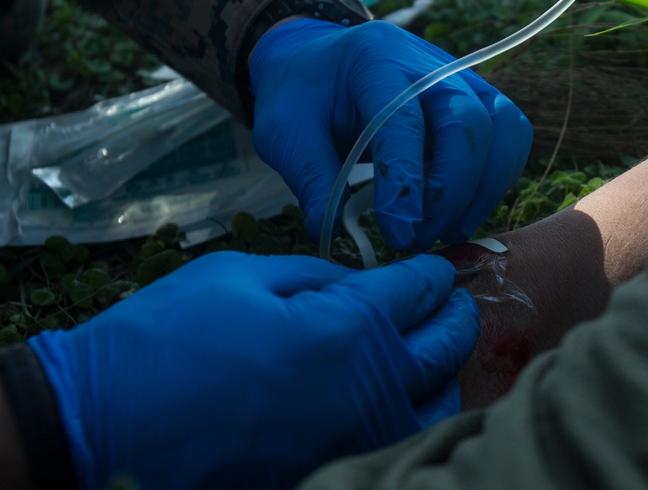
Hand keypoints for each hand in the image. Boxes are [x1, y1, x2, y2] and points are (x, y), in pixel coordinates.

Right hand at [28, 252, 478, 489]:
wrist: (106, 424)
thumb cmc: (170, 334)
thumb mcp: (243, 273)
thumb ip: (318, 275)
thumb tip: (362, 283)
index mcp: (350, 327)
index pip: (422, 289)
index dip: (432, 272)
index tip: (433, 267)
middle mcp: (370, 388)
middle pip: (449, 343)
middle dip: (456, 314)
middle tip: (448, 300)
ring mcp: (356, 437)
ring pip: (439, 401)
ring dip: (444, 368)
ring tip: (428, 348)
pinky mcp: (332, 465)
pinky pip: (400, 437)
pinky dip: (412, 411)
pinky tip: (396, 394)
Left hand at [250, 18, 532, 250]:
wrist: (319, 62)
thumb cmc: (301, 94)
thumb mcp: (285, 132)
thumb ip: (312, 179)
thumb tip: (335, 234)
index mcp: (375, 60)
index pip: (406, 121)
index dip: (408, 182)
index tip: (397, 232)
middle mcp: (429, 64)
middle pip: (468, 124)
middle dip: (450, 194)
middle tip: (417, 239)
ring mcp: (462, 79)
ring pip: (504, 130)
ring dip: (484, 191)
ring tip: (445, 232)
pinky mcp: (480, 100)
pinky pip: (510, 138)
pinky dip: (496, 181)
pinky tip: (460, 213)